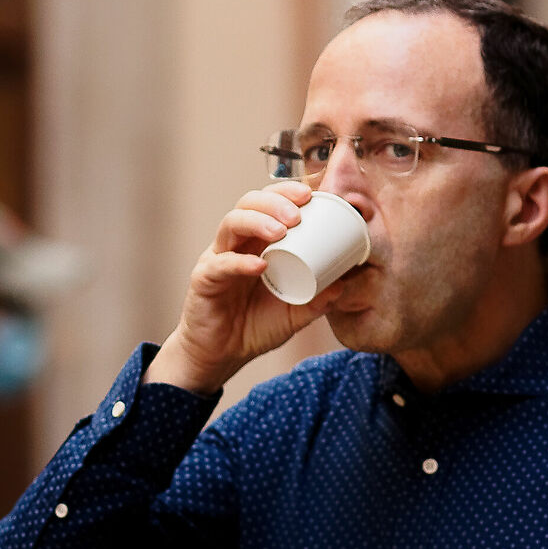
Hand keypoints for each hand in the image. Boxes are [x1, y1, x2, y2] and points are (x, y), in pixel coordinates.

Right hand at [146, 181, 352, 393]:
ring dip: (258, 221)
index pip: (269, 203)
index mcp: (257, 243)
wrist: (221, 356)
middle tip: (298, 214)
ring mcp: (217, 258)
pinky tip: (259, 265)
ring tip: (281, 231)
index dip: (287, 192)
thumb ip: (317, 300)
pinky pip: (220, 265)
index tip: (311, 194)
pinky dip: (240, 262)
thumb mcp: (294, 313)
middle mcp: (236, 244)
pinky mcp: (204, 279)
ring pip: (231, 224)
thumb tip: (343, 283)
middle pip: (249, 203)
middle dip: (275, 201)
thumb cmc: (254, 327)